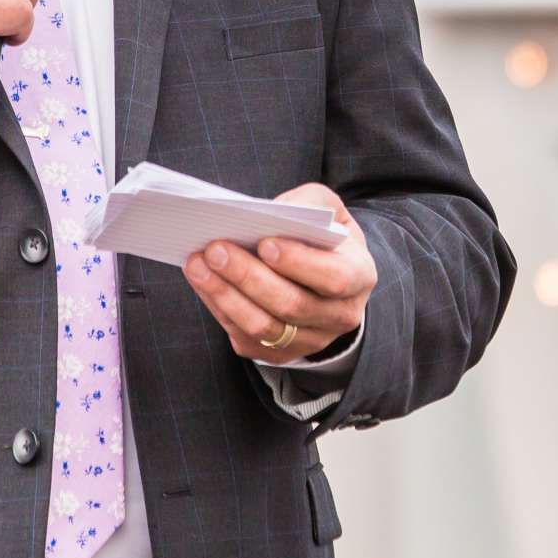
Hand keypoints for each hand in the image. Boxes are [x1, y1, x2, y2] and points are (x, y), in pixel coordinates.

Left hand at [184, 184, 377, 362]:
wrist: (328, 278)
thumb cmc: (324, 238)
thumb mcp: (330, 211)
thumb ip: (309, 203)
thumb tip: (275, 212)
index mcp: (360, 276)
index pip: (333, 278)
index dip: (299, 263)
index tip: (265, 243)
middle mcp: (340, 315)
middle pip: (291, 305)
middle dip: (248, 276)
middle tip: (215, 249)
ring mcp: (311, 340)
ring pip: (263, 327)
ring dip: (225, 295)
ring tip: (197, 265)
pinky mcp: (280, 353)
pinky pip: (245, 337)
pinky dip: (219, 307)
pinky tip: (202, 282)